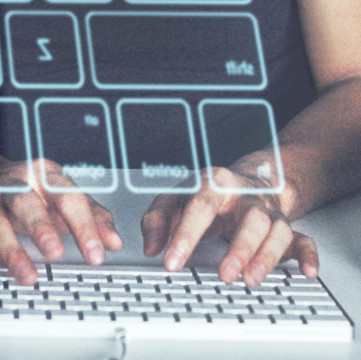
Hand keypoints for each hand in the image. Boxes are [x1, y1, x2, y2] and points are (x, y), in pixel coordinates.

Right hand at [0, 155, 122, 283]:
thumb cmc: (24, 191)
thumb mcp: (58, 197)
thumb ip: (89, 216)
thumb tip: (115, 241)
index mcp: (42, 176)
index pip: (66, 197)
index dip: (83, 225)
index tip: (96, 254)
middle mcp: (13, 184)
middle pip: (26, 201)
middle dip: (41, 226)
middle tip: (55, 252)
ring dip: (10, 248)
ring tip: (26, 274)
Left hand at [141, 166, 317, 284]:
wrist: (245, 180)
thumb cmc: (206, 193)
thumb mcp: (176, 197)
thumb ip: (158, 219)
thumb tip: (151, 247)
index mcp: (214, 183)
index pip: (199, 207)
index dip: (184, 237)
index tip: (172, 263)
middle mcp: (246, 196)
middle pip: (249, 219)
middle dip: (238, 248)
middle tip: (224, 276)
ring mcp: (269, 211)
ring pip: (277, 231)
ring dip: (266, 257)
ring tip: (250, 280)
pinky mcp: (287, 227)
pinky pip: (304, 240)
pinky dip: (308, 256)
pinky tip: (306, 272)